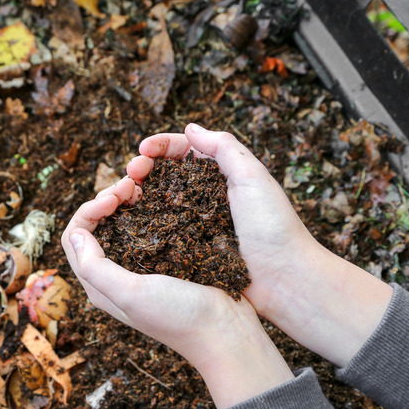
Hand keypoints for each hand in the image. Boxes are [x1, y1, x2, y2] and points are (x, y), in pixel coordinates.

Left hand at [61, 177, 293, 408]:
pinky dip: (149, 207)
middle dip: (107, 199)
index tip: (113, 198)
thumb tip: (75, 234)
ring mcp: (142, 265)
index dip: (88, 210)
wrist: (226, 331)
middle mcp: (116, 273)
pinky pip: (149, 225)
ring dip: (127, 200)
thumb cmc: (178, 316)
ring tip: (143, 185)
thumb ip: (96, 268)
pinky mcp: (167, 257)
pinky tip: (161, 196)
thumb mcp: (131, 294)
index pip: (75, 237)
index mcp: (100, 285)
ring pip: (122, 222)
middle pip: (96, 225)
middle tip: (130, 185)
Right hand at [127, 123, 391, 366]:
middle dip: (144, 167)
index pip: (185, 150)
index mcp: (223, 174)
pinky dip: (144, 221)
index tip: (142, 149)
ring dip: (139, 192)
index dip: (161, 146)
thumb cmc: (274, 227)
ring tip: (124, 194)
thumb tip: (190, 128)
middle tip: (130, 173)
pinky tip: (131, 220)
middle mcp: (206, 196)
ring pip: (159, 200)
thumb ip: (224, 148)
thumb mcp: (253, 177)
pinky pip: (161, 230)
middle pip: (166, 173)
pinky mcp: (190, 248)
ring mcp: (196, 223)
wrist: (284, 280)